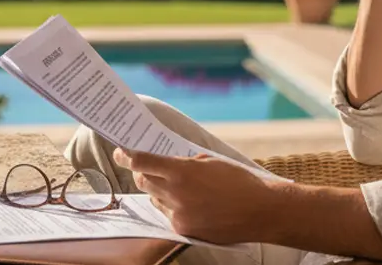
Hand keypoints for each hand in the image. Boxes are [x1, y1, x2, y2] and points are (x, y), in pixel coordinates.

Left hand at [113, 148, 272, 244]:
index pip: (143, 162)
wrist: (261, 211)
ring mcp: (179, 214)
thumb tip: (169, 164)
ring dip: (160, 191)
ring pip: (156, 199)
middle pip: (144, 181)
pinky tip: (189, 203)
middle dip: (143, 173)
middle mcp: (176, 194)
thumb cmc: (240, 181)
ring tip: (179, 187)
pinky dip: (173, 207)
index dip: (127, 156)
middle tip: (147, 167)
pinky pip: (168, 215)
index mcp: (182, 171)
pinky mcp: (184, 230)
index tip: (120, 152)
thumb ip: (186, 163)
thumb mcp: (211, 162)